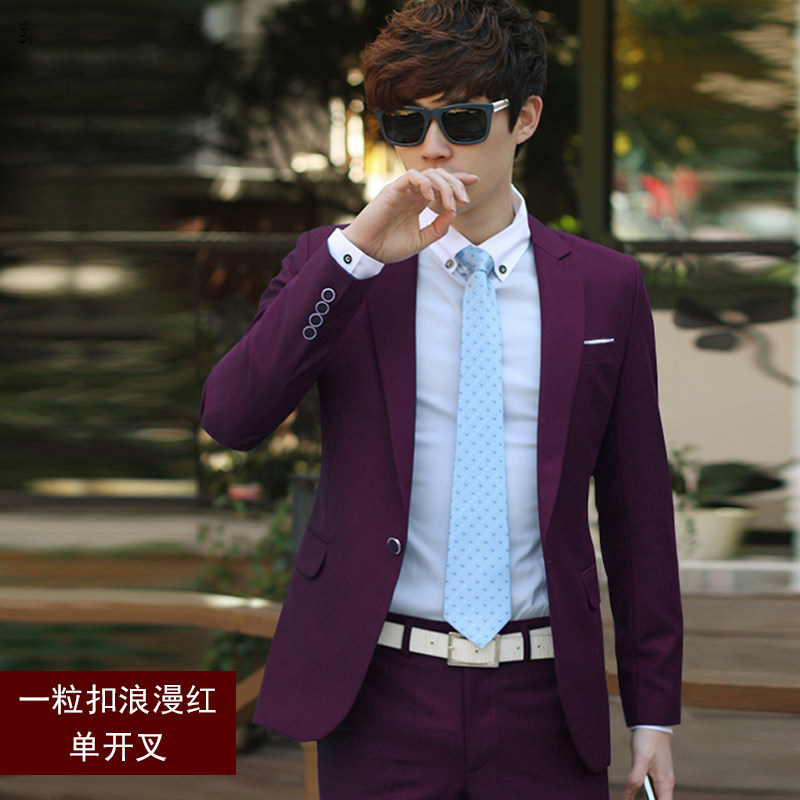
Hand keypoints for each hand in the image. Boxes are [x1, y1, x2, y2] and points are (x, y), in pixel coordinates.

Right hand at [343, 168, 478, 263]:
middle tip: (464, 200)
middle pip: (439, 175)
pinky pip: (411, 177)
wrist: (367, 251)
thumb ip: (439, 228)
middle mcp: (411, 193)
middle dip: (456, 184)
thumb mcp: (422, 240)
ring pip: (428, 174)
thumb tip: (453, 213)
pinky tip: (431, 197)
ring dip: (444, 185)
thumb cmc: (389, 247)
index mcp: (418, 202)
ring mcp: (402, 190)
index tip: (475, 181)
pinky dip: (425, 183)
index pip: (441, 184)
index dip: (459, 179)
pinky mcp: (392, 190)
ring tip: (449, 203)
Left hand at [624, 728, 674, 799]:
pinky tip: (629, 788)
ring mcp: (658, 778)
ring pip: (650, 796)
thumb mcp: (641, 759)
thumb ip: (635, 778)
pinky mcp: (651, 771)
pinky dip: (638, 789)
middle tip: (629, 797)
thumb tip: (627, 796)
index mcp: (665, 784)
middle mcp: (664, 784)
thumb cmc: (648, 739)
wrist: (651, 722)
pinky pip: (646, 787)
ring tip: (628, 794)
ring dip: (640, 797)